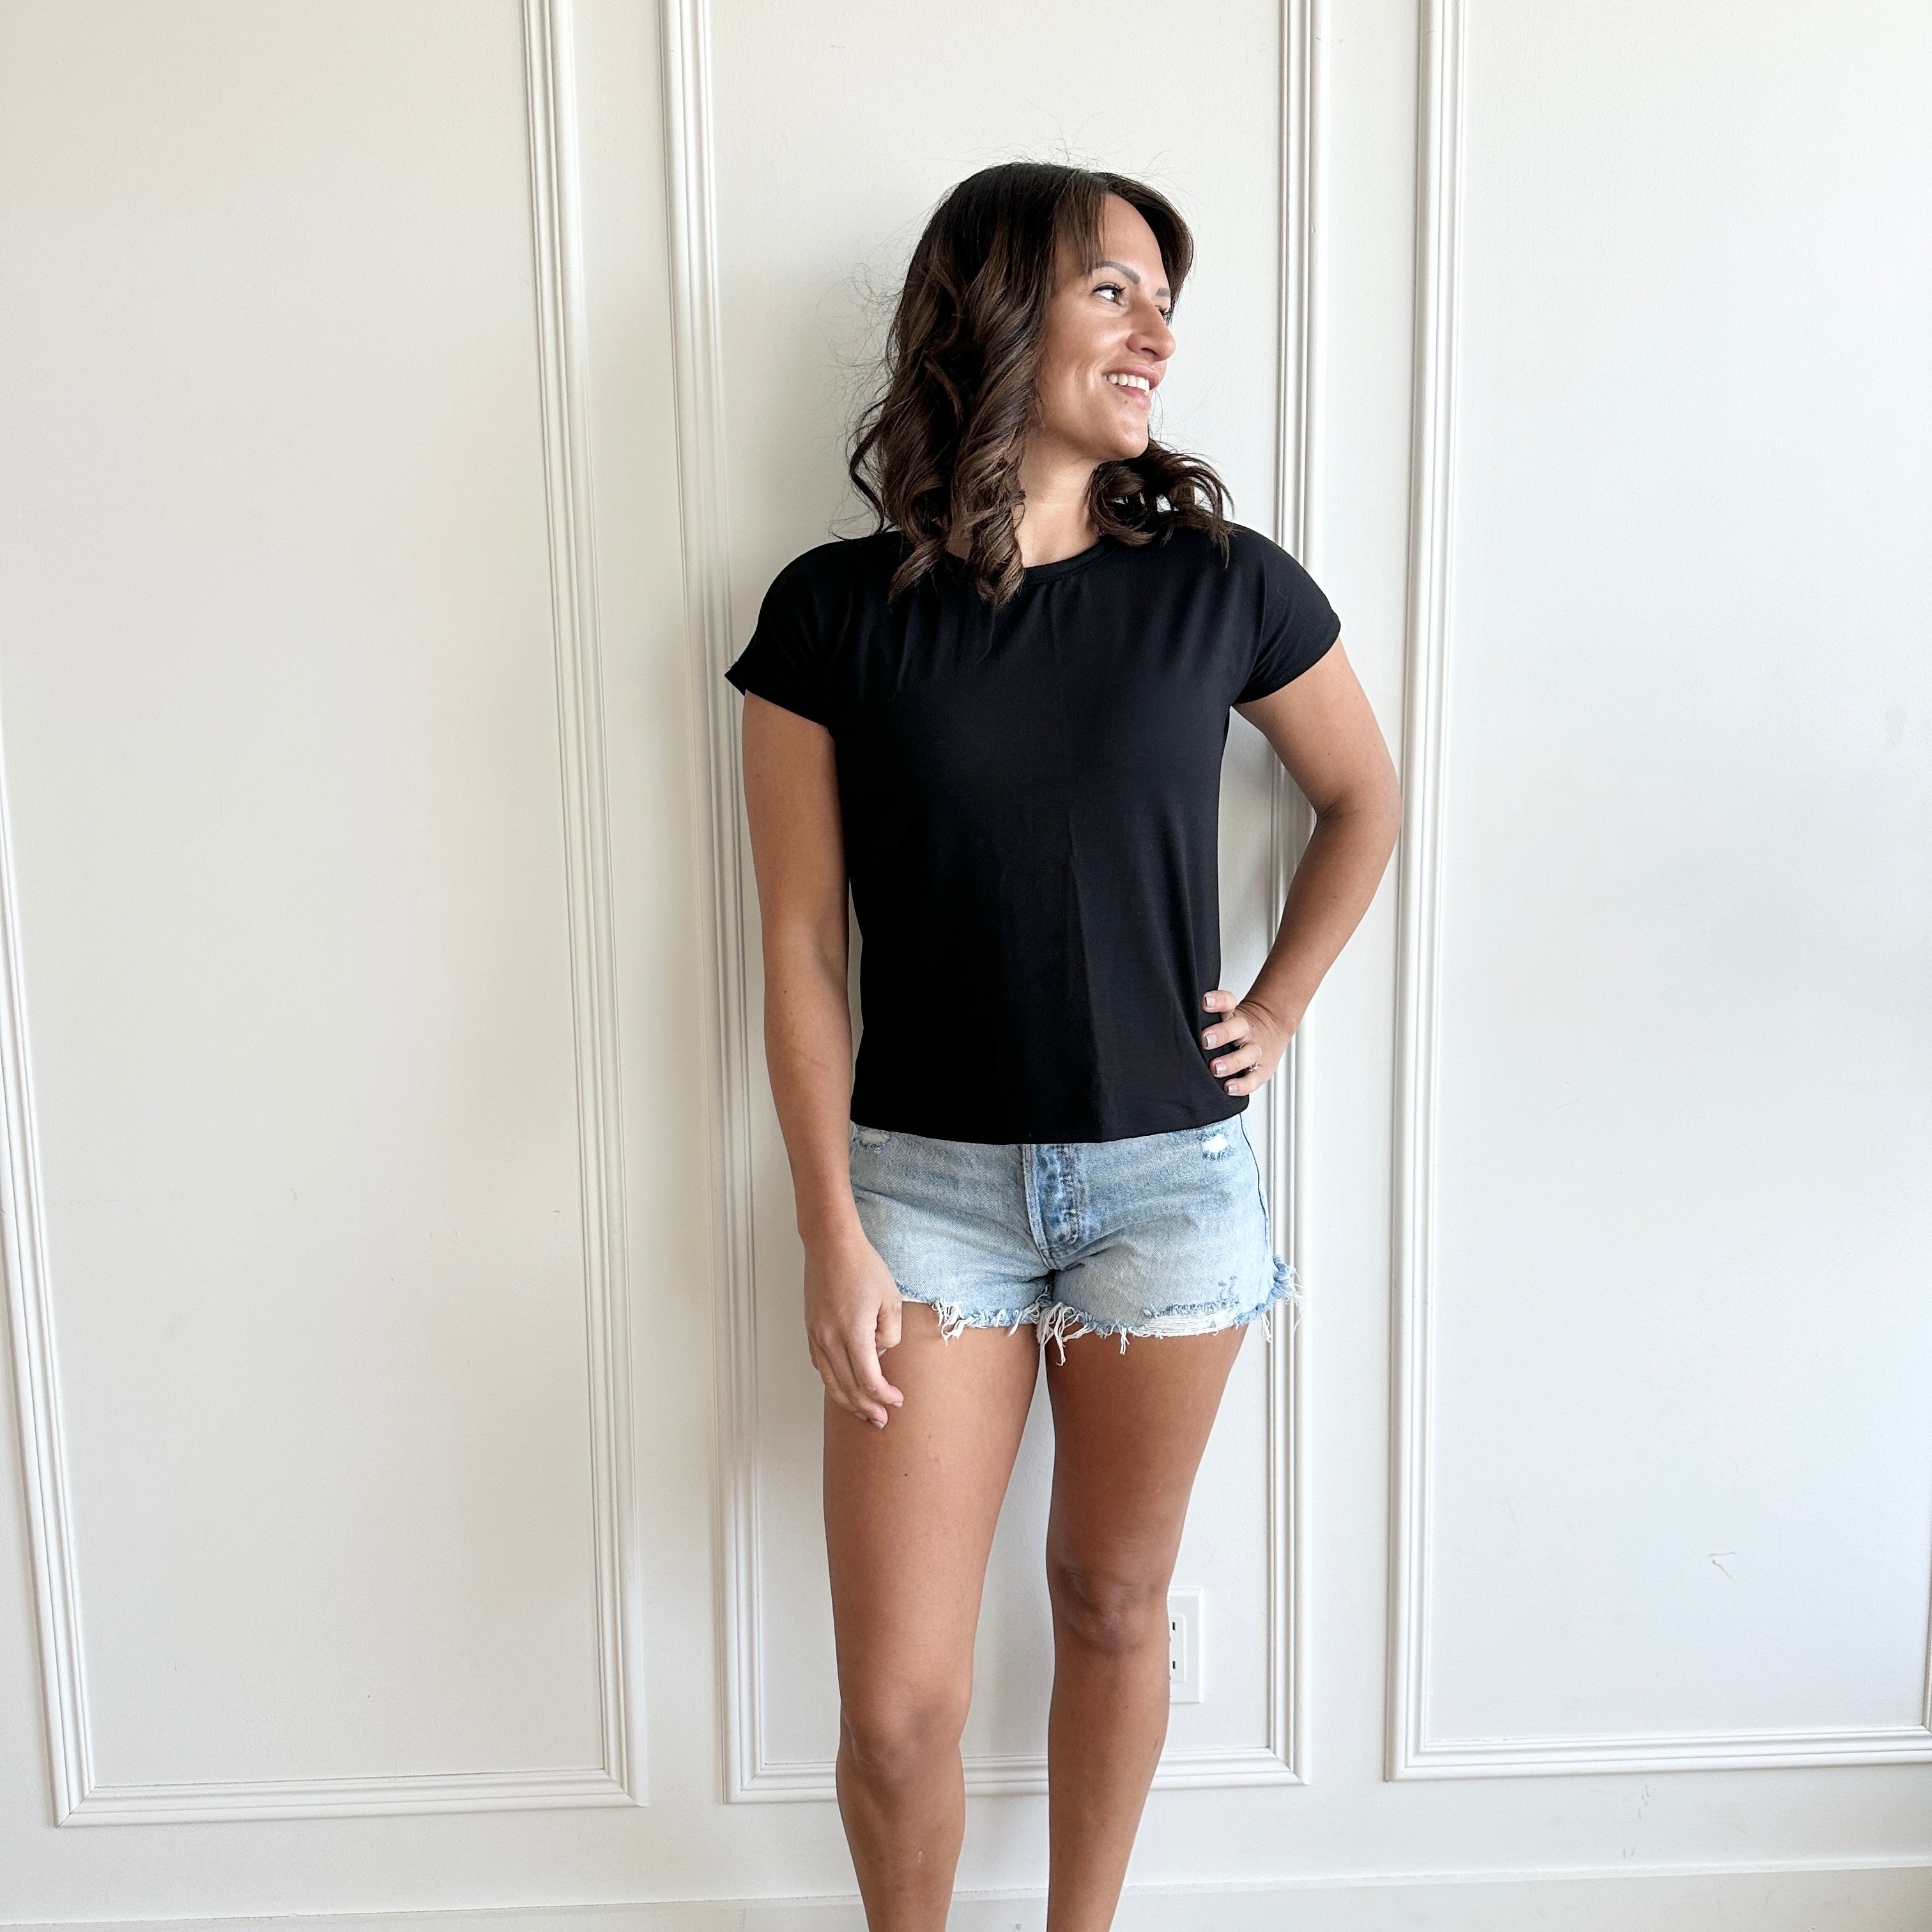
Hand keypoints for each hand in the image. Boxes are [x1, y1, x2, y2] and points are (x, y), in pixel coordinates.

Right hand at [803, 1228, 906, 1428]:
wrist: (831, 1245)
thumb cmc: (863, 1267)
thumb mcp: (891, 1300)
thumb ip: (890, 1335)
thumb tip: (879, 1355)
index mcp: (853, 1333)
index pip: (869, 1380)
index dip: (884, 1396)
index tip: (896, 1401)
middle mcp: (829, 1339)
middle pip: (847, 1388)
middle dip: (866, 1408)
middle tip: (881, 1420)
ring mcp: (816, 1336)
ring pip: (830, 1382)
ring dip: (847, 1401)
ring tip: (863, 1412)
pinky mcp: (811, 1330)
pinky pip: (821, 1366)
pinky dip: (833, 1382)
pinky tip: (844, 1387)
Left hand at [1199, 989, 1292, 1095]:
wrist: (1270, 1032)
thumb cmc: (1235, 1029)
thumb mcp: (1225, 1017)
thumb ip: (1204, 1020)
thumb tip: (1175, 1021)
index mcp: (1233, 1016)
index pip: (1228, 1003)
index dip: (1219, 1001)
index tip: (1205, 1002)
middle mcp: (1244, 1032)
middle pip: (1237, 1028)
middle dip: (1222, 1033)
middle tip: (1205, 1040)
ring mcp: (1254, 1051)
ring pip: (1247, 1054)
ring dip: (1231, 1061)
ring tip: (1215, 1068)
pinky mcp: (1261, 1071)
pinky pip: (1253, 1079)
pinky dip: (1242, 1085)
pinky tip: (1229, 1088)